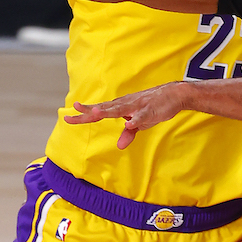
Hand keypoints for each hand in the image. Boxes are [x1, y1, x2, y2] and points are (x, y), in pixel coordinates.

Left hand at [64, 82, 186, 148]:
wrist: (174, 95)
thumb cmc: (154, 108)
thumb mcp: (140, 123)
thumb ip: (129, 134)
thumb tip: (120, 146)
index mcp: (120, 107)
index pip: (99, 111)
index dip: (84, 114)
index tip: (68, 116)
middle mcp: (125, 104)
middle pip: (104, 109)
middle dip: (88, 111)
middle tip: (72, 112)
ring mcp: (137, 106)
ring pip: (119, 109)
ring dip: (106, 111)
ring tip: (94, 114)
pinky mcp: (149, 110)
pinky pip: (141, 116)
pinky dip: (135, 120)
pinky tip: (130, 123)